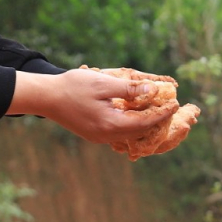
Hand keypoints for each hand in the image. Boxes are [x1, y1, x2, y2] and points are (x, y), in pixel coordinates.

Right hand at [8, 68, 172, 145]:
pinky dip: (130, 123)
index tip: (176, 103)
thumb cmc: (73, 87)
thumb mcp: (104, 83)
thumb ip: (130, 89)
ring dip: (144, 122)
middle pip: (140, 130)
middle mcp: (106, 135)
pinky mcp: (93, 134)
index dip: (162, 112)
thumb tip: (154, 91)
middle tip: (170, 106)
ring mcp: (98, 137)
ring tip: (156, 109)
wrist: (45, 97)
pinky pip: (118, 131)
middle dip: (156, 119)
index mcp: (111, 124)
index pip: (145, 121)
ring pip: (129, 132)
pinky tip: (135, 113)